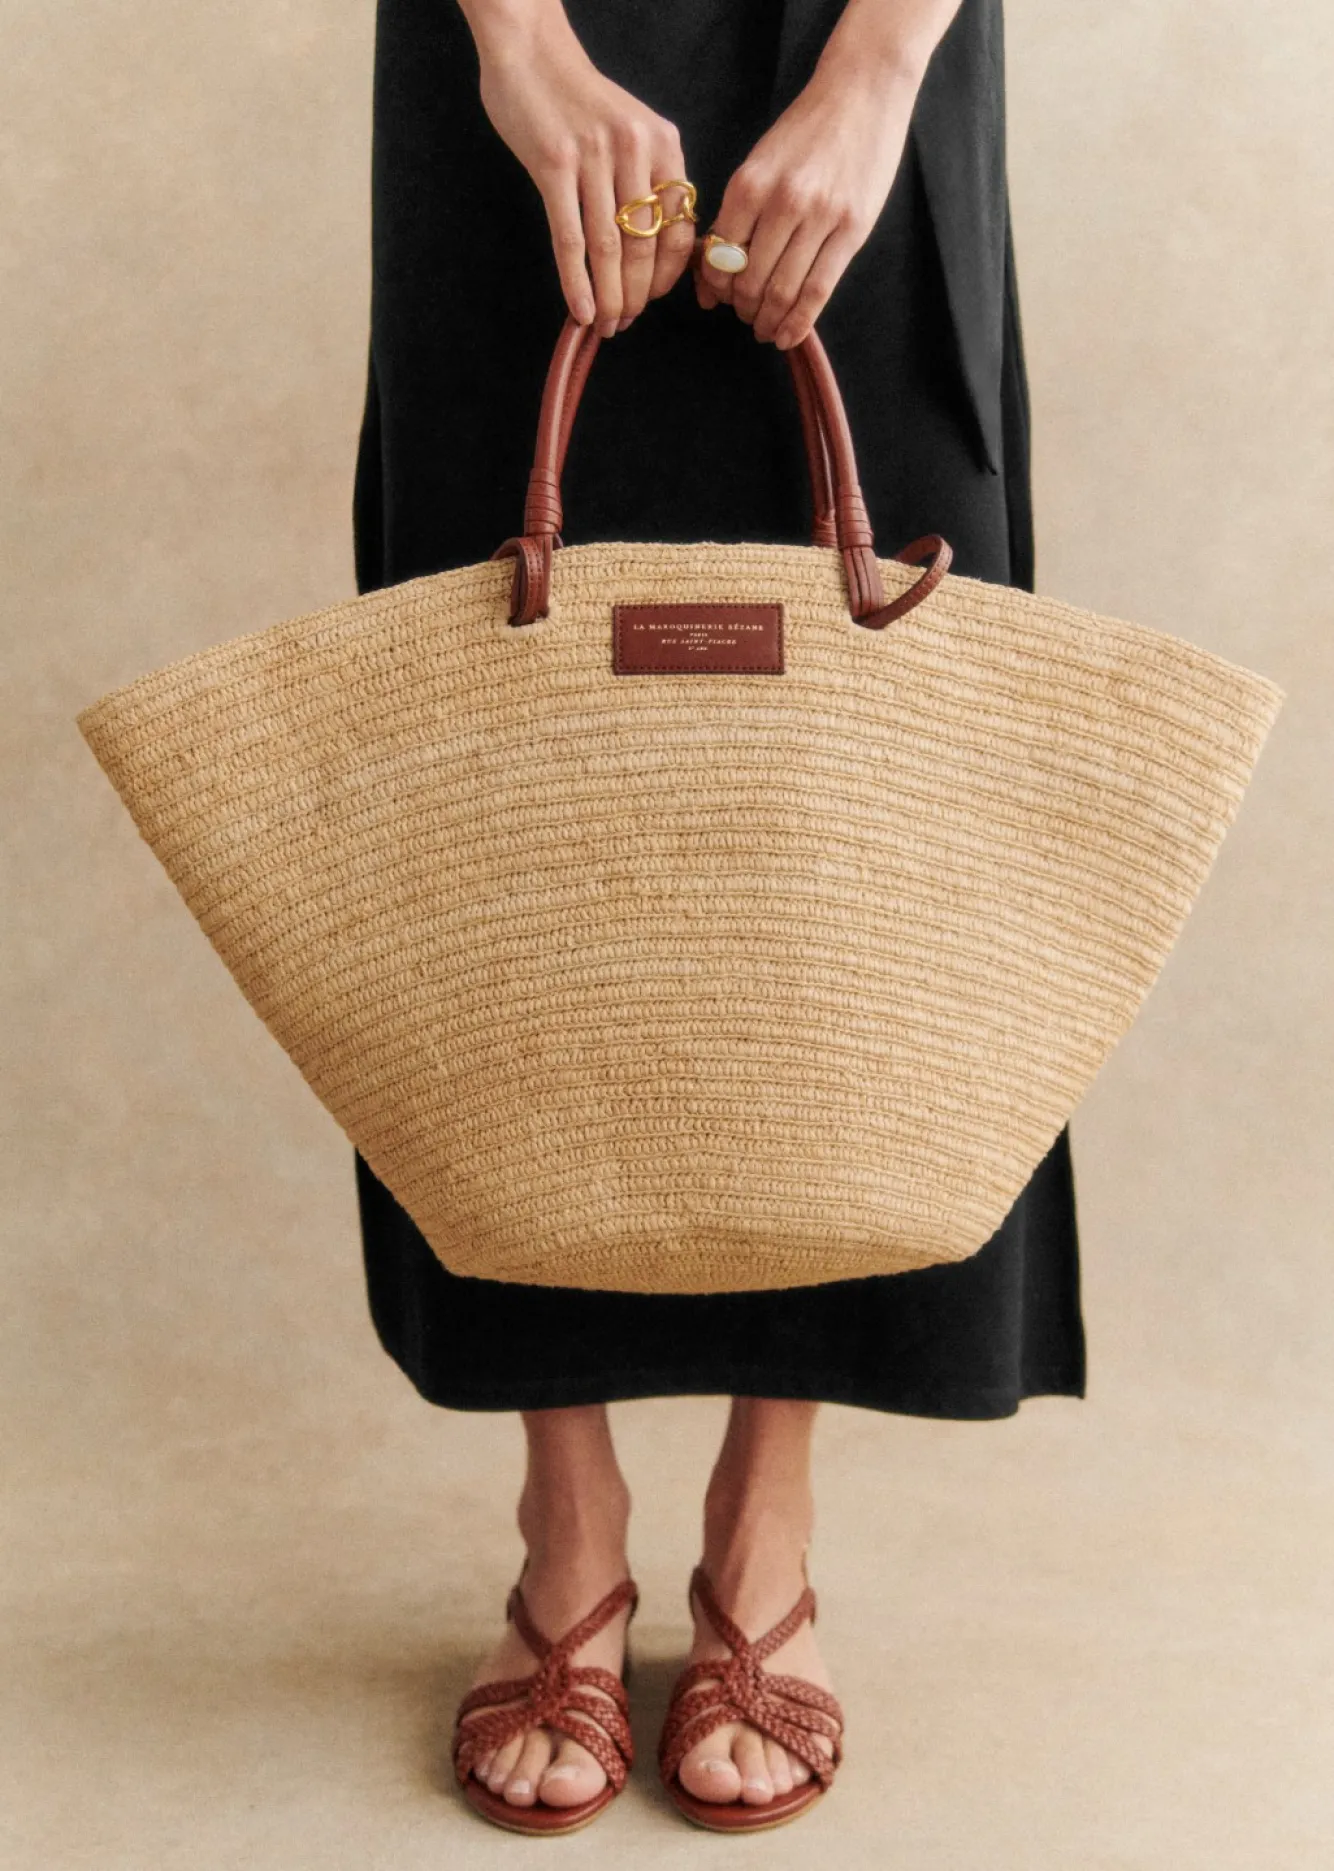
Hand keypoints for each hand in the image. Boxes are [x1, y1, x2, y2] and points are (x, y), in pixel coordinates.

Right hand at [467, 6, 695, 335]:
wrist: (532, 53)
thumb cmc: (580, 99)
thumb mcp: (633, 130)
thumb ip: (648, 178)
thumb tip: (651, 249)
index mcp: (664, 144)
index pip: (680, 228)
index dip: (669, 276)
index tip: (654, 300)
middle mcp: (635, 150)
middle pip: (645, 245)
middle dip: (638, 296)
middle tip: (627, 323)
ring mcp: (594, 158)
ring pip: (609, 249)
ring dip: (610, 297)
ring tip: (607, 325)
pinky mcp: (554, 166)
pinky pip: (570, 239)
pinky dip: (577, 282)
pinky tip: (581, 311)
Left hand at [695, 52, 921, 348]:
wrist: (861, 91)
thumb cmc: (806, 130)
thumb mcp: (760, 163)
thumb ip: (737, 216)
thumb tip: (711, 276)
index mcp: (749, 184)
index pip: (720, 257)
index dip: (717, 288)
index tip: (720, 299)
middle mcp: (782, 202)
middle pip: (750, 281)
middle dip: (743, 309)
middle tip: (746, 317)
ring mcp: (820, 217)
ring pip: (783, 292)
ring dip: (769, 321)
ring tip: (765, 328)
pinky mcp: (852, 230)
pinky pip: (819, 291)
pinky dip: (799, 322)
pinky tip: (788, 335)